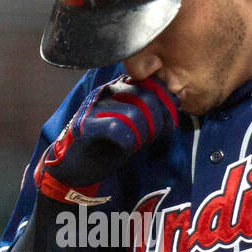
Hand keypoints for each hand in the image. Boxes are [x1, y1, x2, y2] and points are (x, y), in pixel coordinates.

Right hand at [34, 75, 178, 204]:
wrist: (74, 167)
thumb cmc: (107, 146)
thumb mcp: (135, 124)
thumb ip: (151, 110)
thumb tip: (177, 99)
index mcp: (120, 87)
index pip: (153, 84)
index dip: (165, 105)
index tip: (166, 124)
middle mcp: (108, 90)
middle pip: (148, 98)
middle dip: (157, 122)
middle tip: (150, 138)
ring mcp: (95, 105)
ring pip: (135, 114)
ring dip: (142, 134)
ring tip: (135, 143)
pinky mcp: (85, 124)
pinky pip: (118, 128)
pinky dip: (127, 142)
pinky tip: (124, 147)